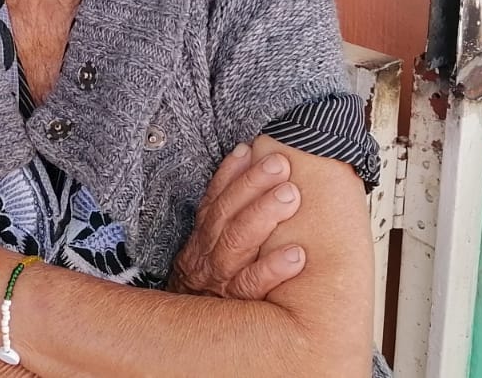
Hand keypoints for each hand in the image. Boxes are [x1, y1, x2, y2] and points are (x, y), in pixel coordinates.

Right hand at [168, 144, 305, 298]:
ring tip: (289, 196)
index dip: (232, 174)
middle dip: (253, 187)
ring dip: (263, 216)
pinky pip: (251, 287)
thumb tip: (247, 155)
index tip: (252, 149)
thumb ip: (225, 208)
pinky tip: (296, 255)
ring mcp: (219, 282)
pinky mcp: (236, 306)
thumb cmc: (209, 281)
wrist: (184, 331)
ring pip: (235, 245)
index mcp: (202, 237)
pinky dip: (272, 269)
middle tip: (280, 166)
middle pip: (226, 217)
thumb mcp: (209, 244)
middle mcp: (206, 257)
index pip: (214, 199)